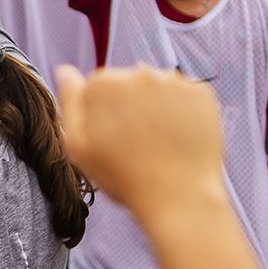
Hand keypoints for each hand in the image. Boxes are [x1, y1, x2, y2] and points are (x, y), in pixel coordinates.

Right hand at [55, 64, 224, 211]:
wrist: (180, 196)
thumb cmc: (125, 177)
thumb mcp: (78, 147)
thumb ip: (69, 102)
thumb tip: (66, 71)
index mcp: (104, 84)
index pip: (97, 88)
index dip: (101, 114)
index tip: (110, 138)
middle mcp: (140, 73)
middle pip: (128, 84)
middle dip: (128, 106)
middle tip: (134, 143)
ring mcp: (174, 82)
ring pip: (157, 89)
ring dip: (155, 107)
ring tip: (158, 143)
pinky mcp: (201, 93)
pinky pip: (184, 96)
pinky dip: (181, 112)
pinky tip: (177, 138)